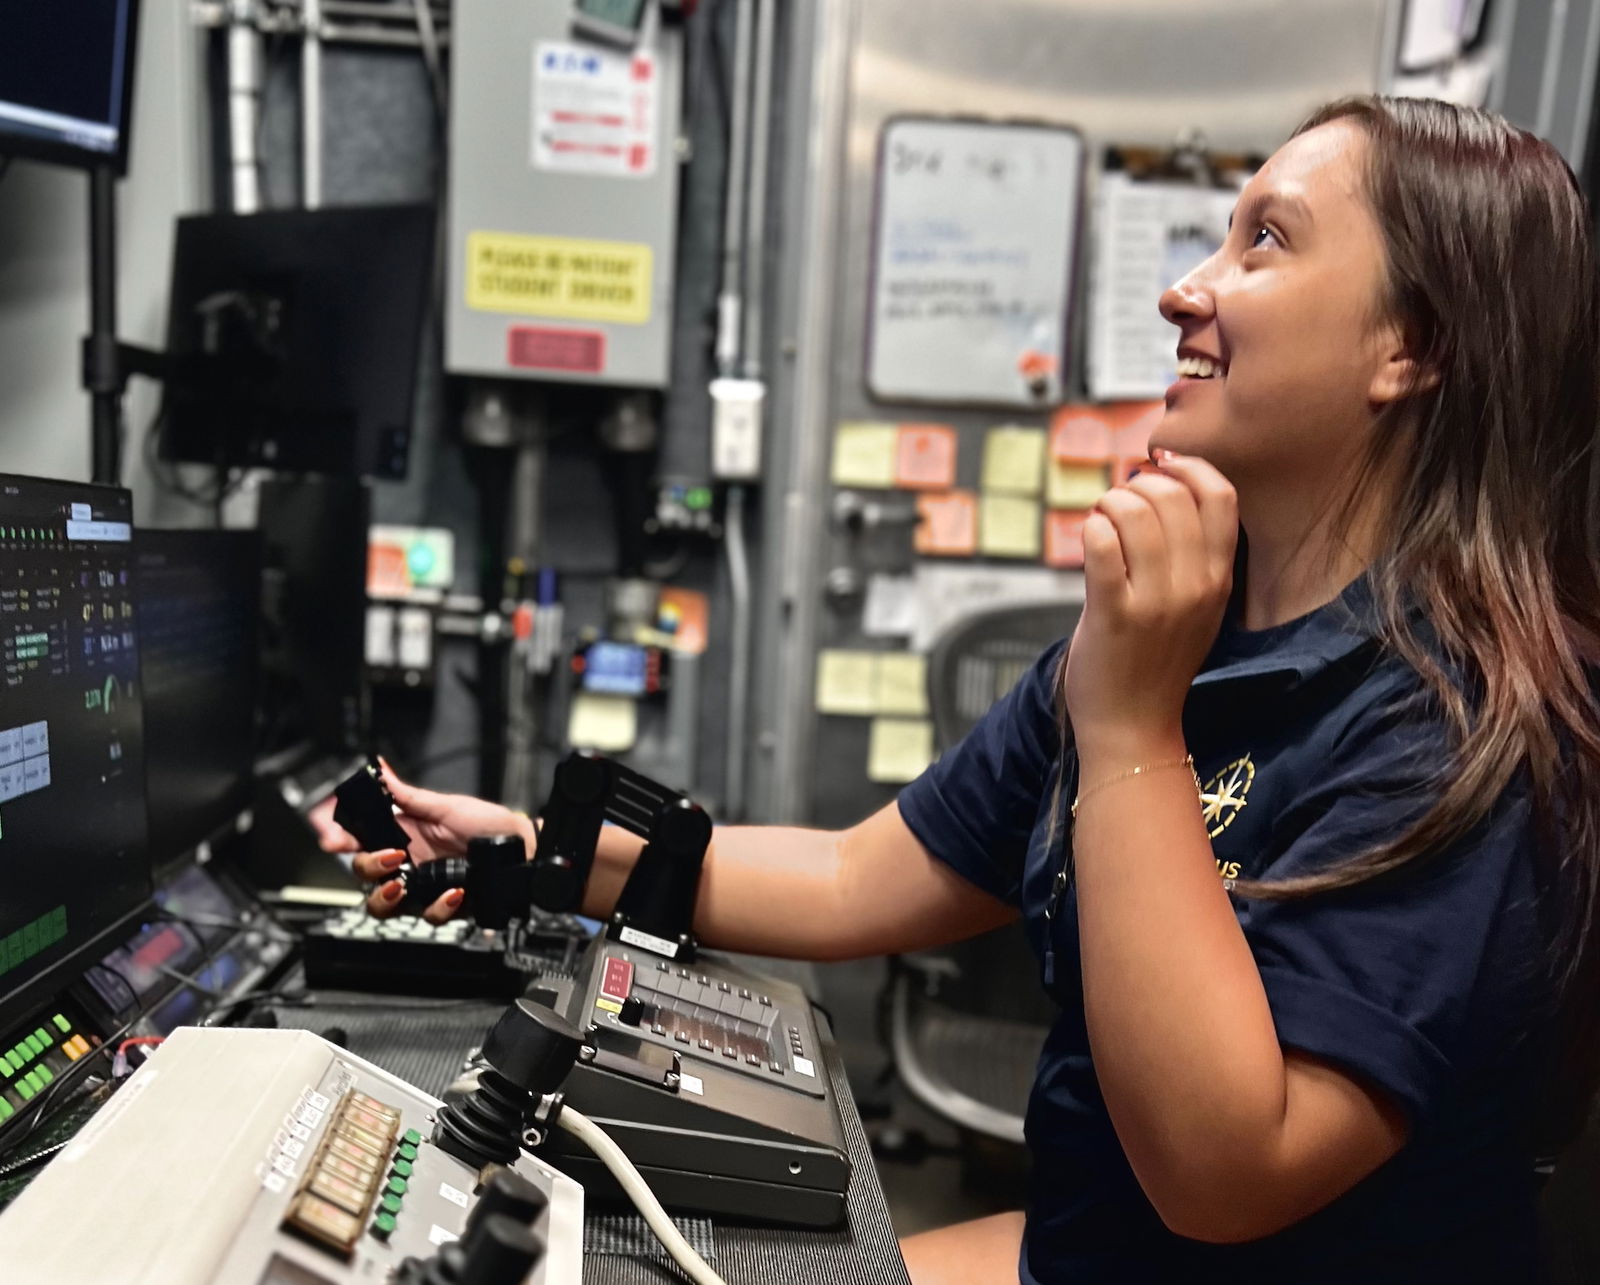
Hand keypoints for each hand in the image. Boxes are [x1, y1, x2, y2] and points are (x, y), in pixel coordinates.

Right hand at [308, 760, 531, 921]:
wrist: (521, 847)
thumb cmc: (486, 825)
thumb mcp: (446, 806)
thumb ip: (408, 796)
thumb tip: (379, 769)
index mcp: (402, 837)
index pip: (361, 841)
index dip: (341, 842)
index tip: (334, 841)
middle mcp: (407, 865)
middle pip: (365, 876)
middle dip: (367, 868)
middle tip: (390, 857)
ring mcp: (423, 888)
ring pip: (385, 906)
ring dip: (387, 897)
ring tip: (403, 884)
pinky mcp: (444, 907)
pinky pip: (429, 916)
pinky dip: (439, 906)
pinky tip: (454, 892)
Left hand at [1064, 453, 1236, 759]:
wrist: (1134, 727)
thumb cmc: (1156, 661)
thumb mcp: (1197, 608)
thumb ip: (1191, 556)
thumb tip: (1162, 486)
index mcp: (1220, 579)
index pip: (1221, 497)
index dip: (1188, 468)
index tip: (1160, 469)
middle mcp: (1194, 587)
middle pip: (1172, 495)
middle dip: (1137, 486)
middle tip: (1118, 505)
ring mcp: (1155, 602)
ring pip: (1134, 511)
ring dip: (1108, 504)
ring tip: (1100, 521)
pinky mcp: (1113, 615)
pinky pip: (1100, 544)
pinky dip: (1090, 529)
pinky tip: (1088, 539)